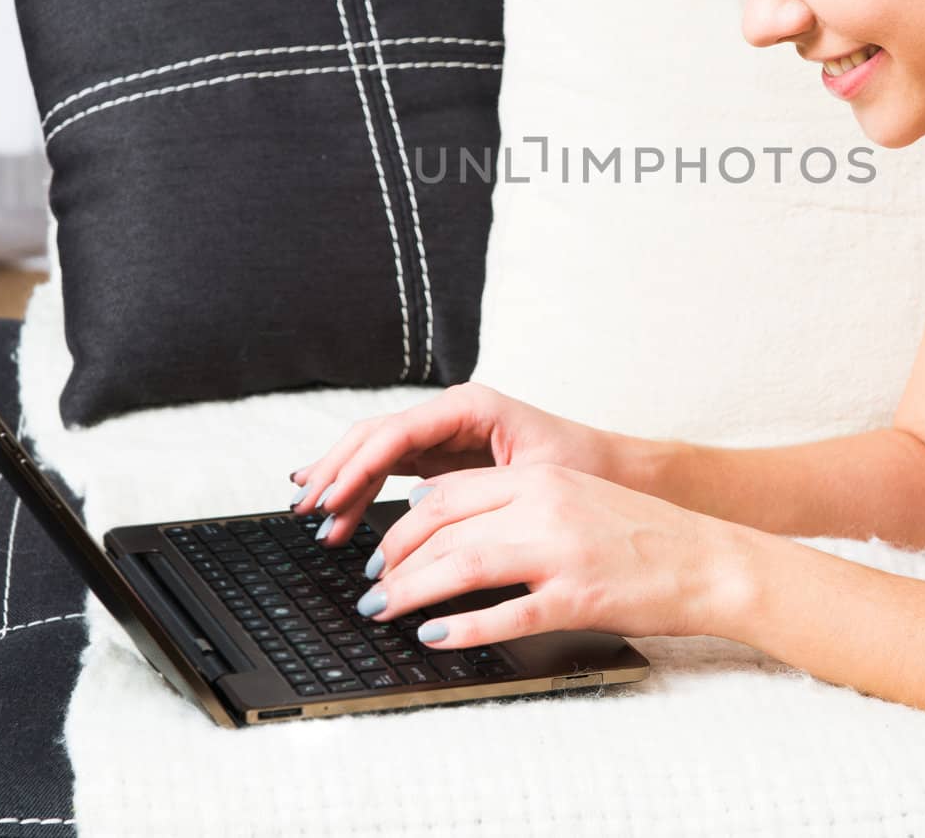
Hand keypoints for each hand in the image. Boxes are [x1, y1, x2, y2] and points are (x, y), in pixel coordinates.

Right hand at [287, 380, 625, 539]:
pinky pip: (392, 468)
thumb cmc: (583, 470)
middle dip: (337, 471)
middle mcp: (451, 413)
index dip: (357, 467)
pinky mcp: (445, 457)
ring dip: (344, 482)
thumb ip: (478, 493)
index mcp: (469, 407)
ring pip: (377, 451)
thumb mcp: (531, 479)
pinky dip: (364, 489)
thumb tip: (423, 518)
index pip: (397, 432)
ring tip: (314, 518)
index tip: (330, 499)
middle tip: (306, 509)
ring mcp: (445, 434)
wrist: (618, 473)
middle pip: (376, 436)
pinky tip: (339, 511)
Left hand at [344, 461, 739, 647]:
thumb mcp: (573, 495)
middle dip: (394, 560)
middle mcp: (545, 506)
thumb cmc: (640, 533)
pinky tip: (435, 638)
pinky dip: (463, 630)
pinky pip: (508, 615)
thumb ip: (514, 500)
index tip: (380, 552)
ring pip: (462, 566)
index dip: (401, 525)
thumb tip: (445, 517)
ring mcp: (562, 552)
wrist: (708, 559)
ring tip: (383, 612)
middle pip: (444, 527)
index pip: (447, 492)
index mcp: (540, 478)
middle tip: (371, 588)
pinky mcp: (579, 599)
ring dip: (412, 591)